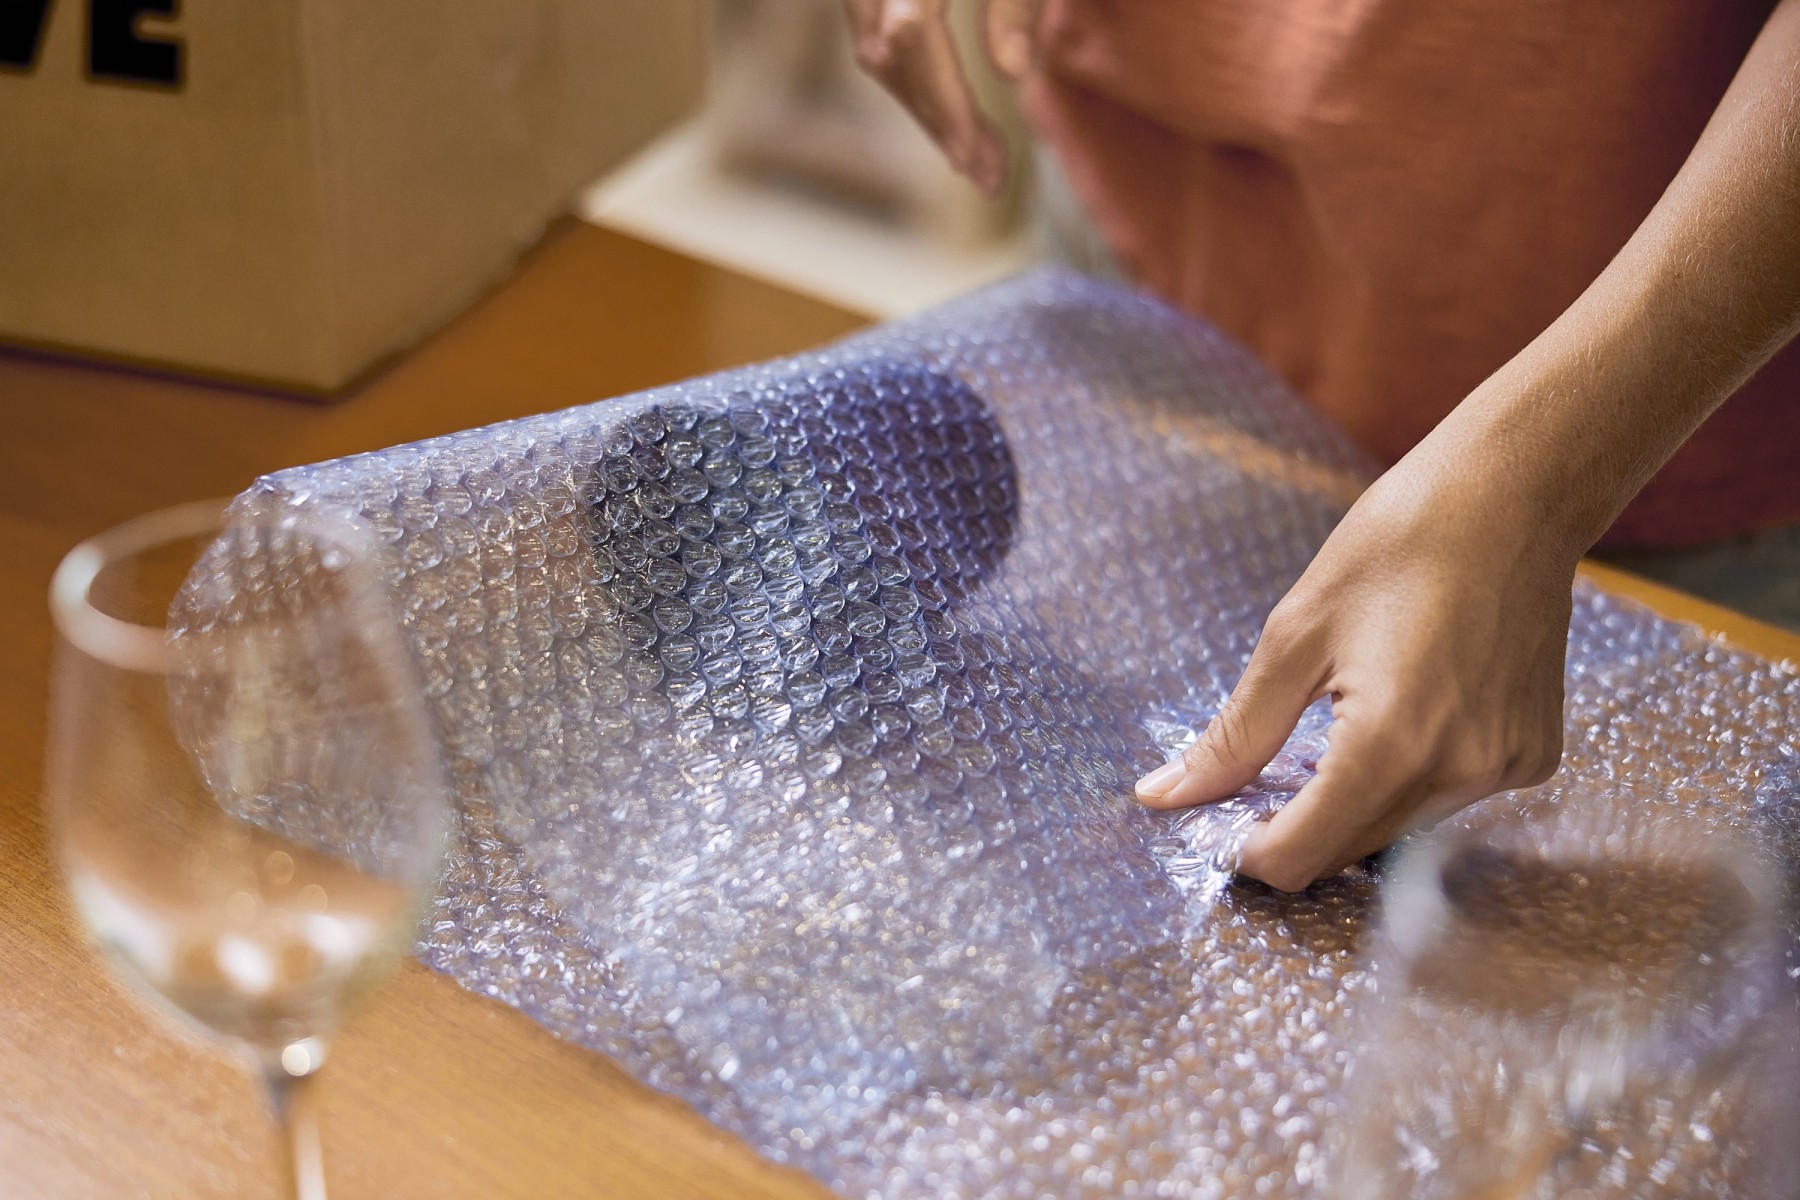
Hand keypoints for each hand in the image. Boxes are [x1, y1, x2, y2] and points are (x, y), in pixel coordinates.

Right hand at [839, 0, 1045, 194]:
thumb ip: (1016, 6)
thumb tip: (1014, 75)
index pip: (913, 33)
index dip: (942, 100)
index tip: (970, 158)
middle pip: (886, 54)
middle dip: (936, 121)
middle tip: (987, 175)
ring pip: (875, 51)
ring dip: (926, 109)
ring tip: (980, 157)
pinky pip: (878, 37)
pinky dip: (915, 80)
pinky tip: (954, 115)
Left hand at [1134, 457, 1575, 890]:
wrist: (1513, 494)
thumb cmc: (1396, 545)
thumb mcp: (1293, 636)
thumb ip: (1233, 735)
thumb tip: (1162, 797)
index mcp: (1388, 746)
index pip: (1301, 858)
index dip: (1248, 854)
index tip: (1218, 823)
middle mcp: (1457, 774)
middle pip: (1349, 853)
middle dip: (1295, 830)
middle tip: (1258, 781)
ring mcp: (1505, 770)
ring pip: (1400, 834)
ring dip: (1352, 807)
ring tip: (1329, 734)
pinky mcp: (1533, 756)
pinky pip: (1451, 800)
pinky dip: (1410, 781)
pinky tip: (1399, 717)